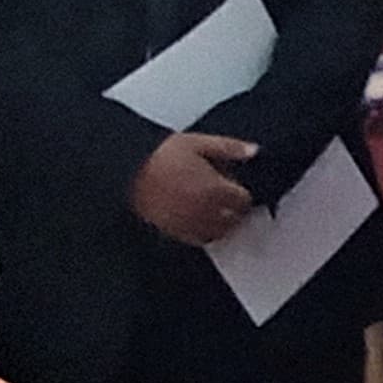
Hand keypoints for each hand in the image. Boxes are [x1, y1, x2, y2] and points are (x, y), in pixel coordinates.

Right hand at [132, 133, 258, 246]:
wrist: (130, 170)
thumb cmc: (160, 155)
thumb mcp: (199, 143)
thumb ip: (229, 148)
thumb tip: (252, 151)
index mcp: (216, 189)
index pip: (243, 200)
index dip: (240, 191)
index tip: (233, 185)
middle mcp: (207, 211)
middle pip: (234, 220)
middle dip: (233, 209)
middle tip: (224, 196)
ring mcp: (191, 224)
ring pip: (219, 233)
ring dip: (221, 223)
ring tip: (212, 208)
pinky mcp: (176, 232)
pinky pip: (199, 239)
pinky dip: (204, 232)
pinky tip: (198, 218)